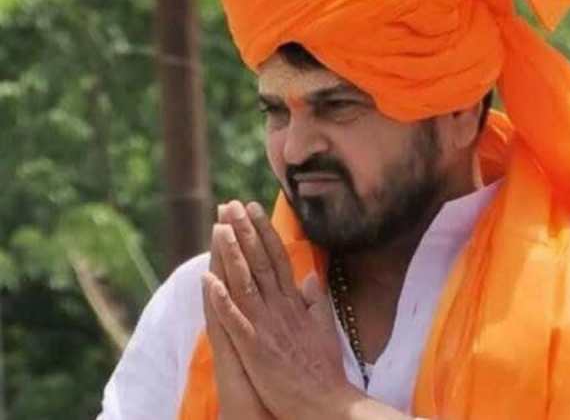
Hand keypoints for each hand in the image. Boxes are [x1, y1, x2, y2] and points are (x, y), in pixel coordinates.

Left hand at [207, 200, 352, 419]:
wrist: (326, 404)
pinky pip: (235, 320)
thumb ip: (317, 301)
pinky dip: (222, 300)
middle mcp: (281, 308)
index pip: (278, 259)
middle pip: (260, 263)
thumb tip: (312, 277)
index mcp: (295, 304)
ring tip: (218, 228)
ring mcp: (267, 327)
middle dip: (245, 232)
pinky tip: (208, 280)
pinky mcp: (256, 348)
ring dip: (232, 255)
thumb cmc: (324, 370)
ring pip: (246, 283)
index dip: (264, 232)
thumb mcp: (325, 328)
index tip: (252, 209)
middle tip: (231, 204)